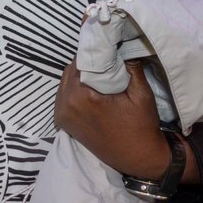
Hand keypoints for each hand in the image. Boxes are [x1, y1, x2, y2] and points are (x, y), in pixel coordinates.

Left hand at [55, 59, 168, 179]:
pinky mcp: (62, 122)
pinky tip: (92, 89)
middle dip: (87, 63)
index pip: (81, 61)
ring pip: (66, 81)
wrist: (139, 159)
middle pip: (71, 70)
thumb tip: (120, 43)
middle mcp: (65, 105)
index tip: (106, 47)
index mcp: (81, 97)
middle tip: (105, 60)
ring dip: (80, 75)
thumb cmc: (141, 126)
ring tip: (100, 74)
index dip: (94, 52)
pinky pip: (64, 95)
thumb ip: (130, 65)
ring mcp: (61, 114)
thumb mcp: (141, 93)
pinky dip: (75, 88)